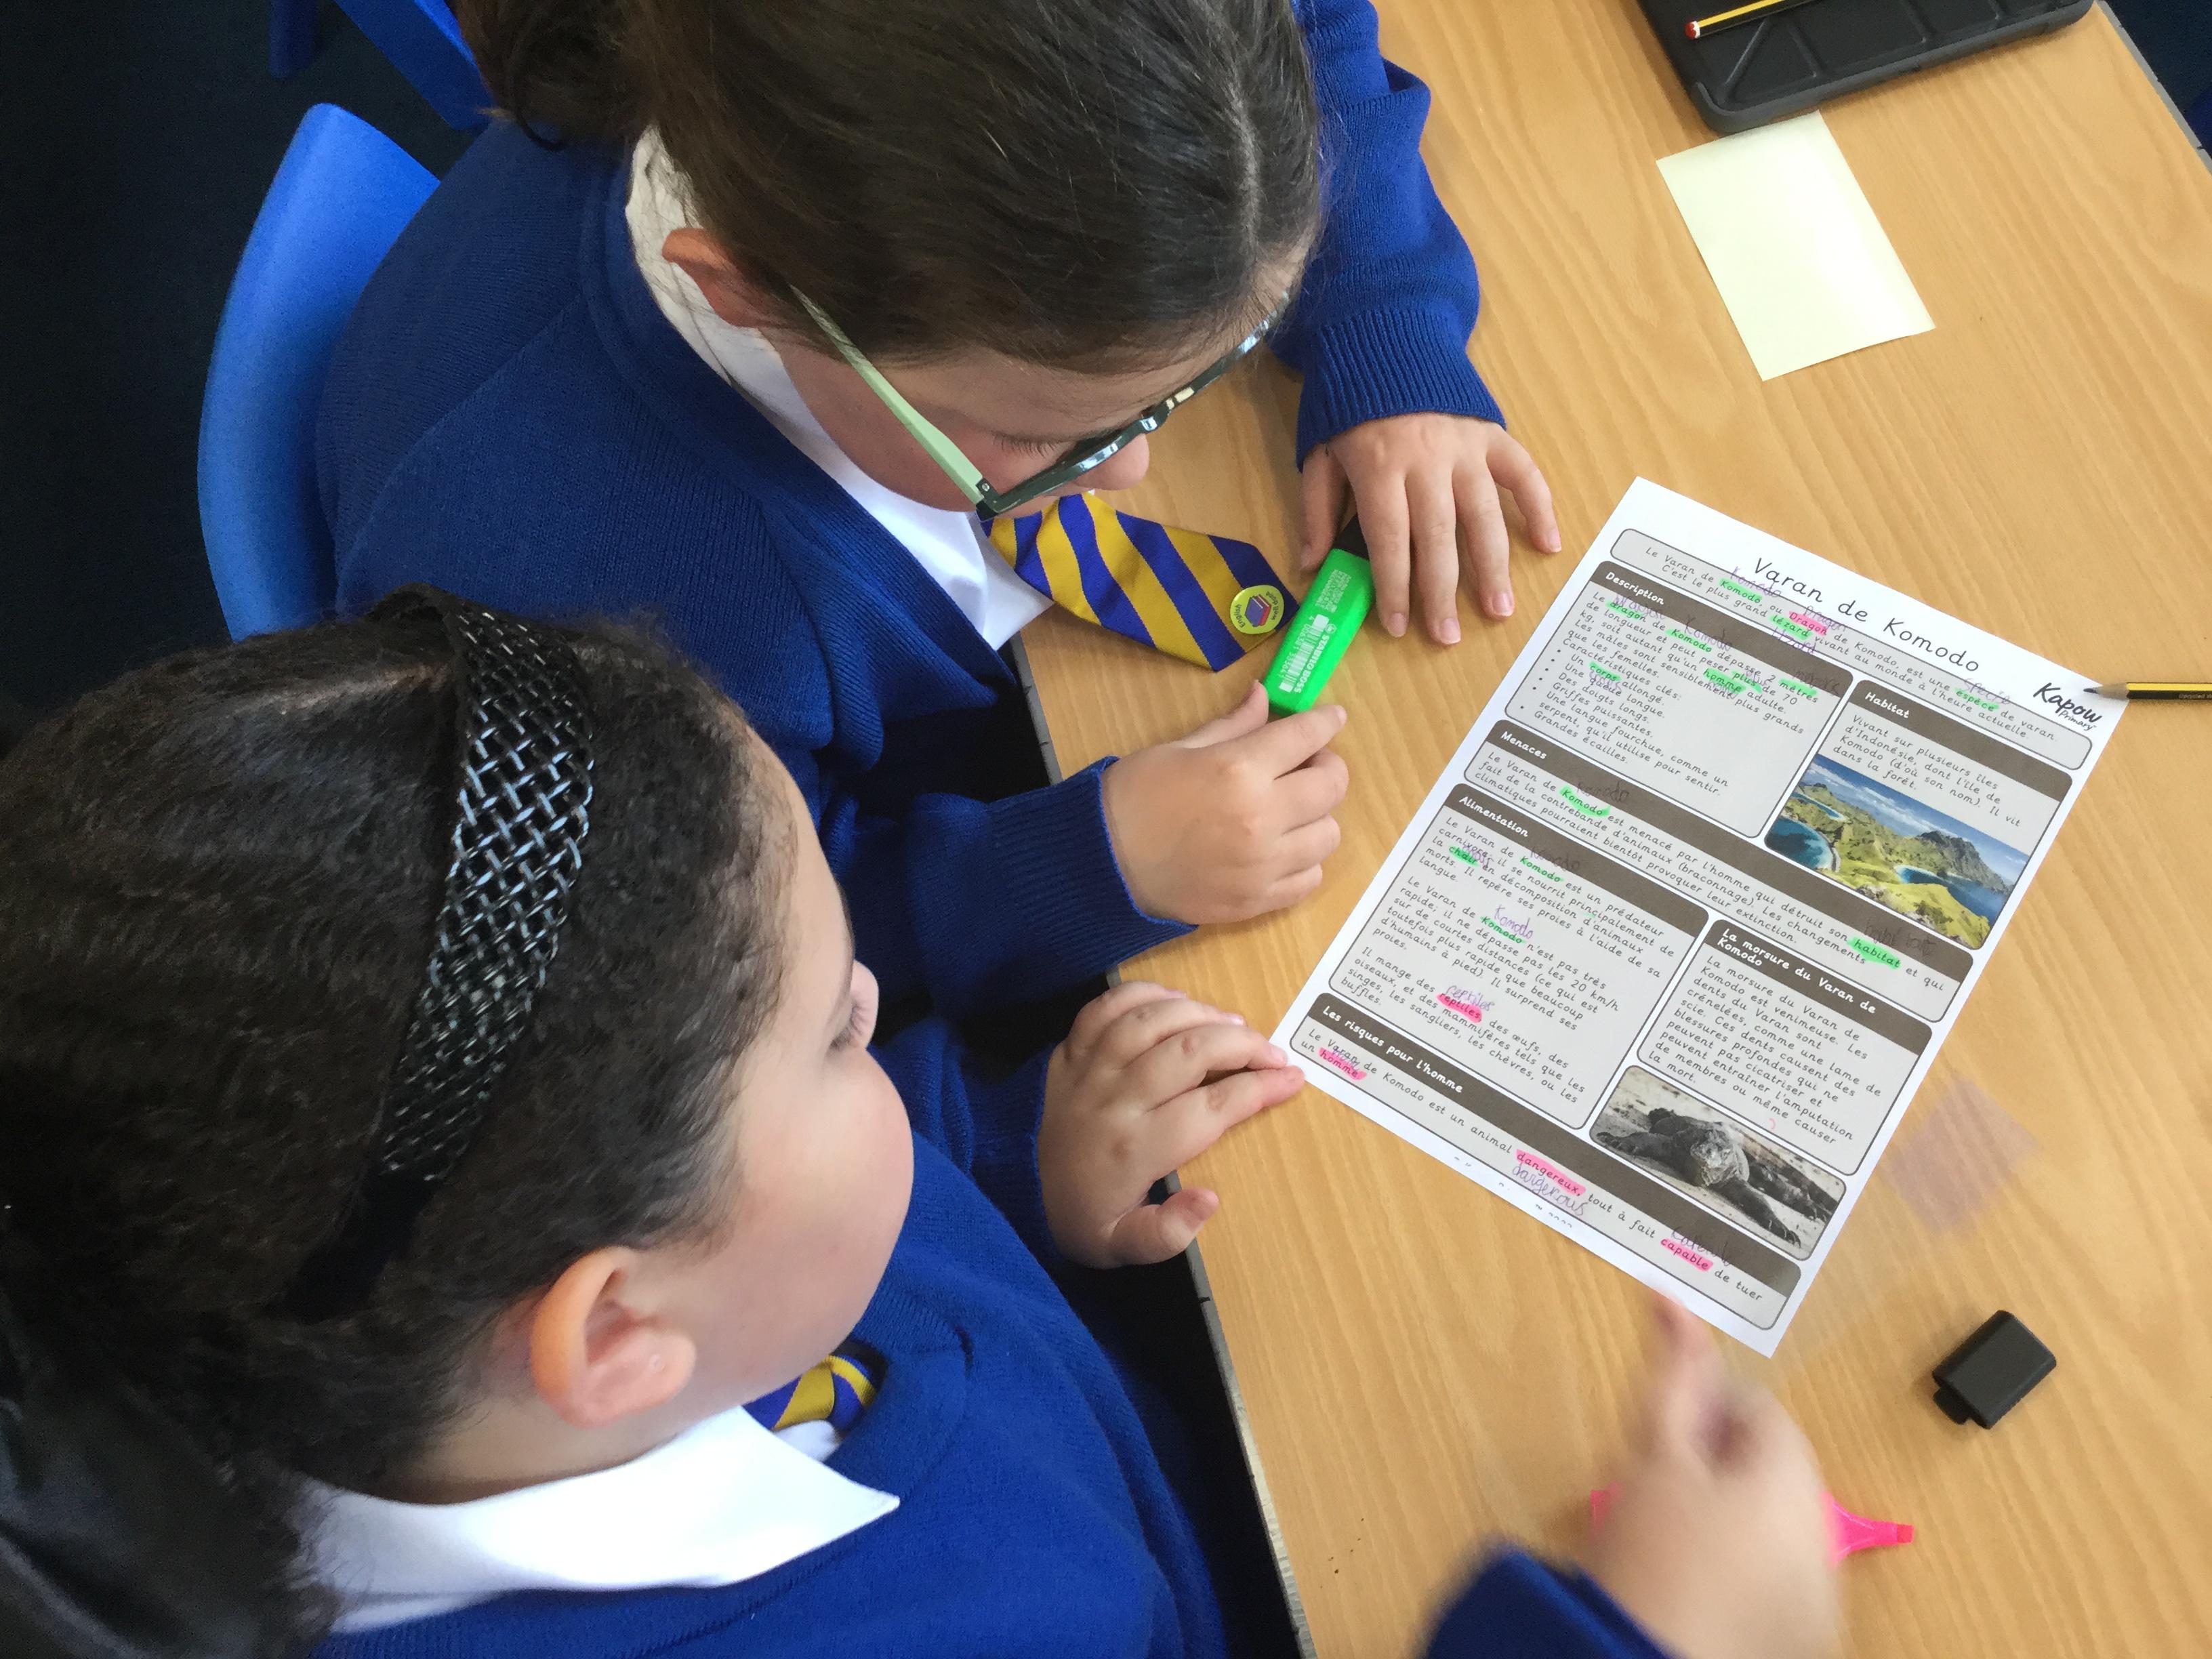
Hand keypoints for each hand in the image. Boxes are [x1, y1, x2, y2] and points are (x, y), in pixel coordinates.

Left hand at [1038, 982, 1302, 1266]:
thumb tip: (1210, 1199)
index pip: (1212, 1108)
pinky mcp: (1068, 1052)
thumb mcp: (1121, 1247)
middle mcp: (1114, 1101)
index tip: (1292, 1081)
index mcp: (1134, 1150)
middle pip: (1189, 1052)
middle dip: (1243, 1045)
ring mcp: (1088, 1070)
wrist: (1010, 1195)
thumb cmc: (1079, 1220)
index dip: (1259, 1090)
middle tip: (1274, 1053)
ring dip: (1201, 1014)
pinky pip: (1106, 1008)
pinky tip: (1176, 1003)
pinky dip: (1145, 995)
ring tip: (1235, 1026)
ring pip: (1152, 1022)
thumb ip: (1166, 1234)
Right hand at [1101, 683, 1347, 924]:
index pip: (1306, 736)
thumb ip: (1232, 726)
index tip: (1331, 718)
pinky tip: (1282, 849)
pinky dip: (1304, 860)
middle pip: (1331, 787)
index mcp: (1239, 770)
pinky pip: (1309, 879)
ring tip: (1292, 811)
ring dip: (1317, 817)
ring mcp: (1263, 865)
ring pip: (1328, 836)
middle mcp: (1261, 817)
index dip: (1325, 722)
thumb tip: (1264, 697)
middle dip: (1327, 768)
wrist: (1103, 864)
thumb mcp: (1180, 748)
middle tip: (1307, 765)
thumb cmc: (1135, 796)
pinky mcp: (1257, 901)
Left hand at [1301, 412, 1558, 642]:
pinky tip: (1547, 544)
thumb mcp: (1319, 454)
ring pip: (1483, 515)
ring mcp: (1464, 447)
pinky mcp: (1492, 434)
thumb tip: (1310, 563)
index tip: (1398, 625)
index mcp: (1380, 468)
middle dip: (1442, 591)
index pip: (1389, 539)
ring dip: (1493, 565)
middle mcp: (1426, 461)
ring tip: (1499, 609)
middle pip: (1437, 537)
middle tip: (1448, 635)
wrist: (1386, 338)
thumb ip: (1316, 508)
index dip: (1394, 585)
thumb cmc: (1348, 406)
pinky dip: (1540, 507)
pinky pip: (1522, 473)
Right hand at [1585, 1299, 1839, 1658]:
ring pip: (1777, 1525)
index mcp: (1793, 1483)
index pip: (1760, 1409)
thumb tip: (1675, 1303)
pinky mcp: (1803, 1639)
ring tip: (1674, 1537)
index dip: (1704, 1412)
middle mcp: (1824, 1538)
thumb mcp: (1653, 1455)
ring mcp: (1822, 1598)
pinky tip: (1696, 1582)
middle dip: (1720, 1463)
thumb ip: (1674, 1374)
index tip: (1663, 1439)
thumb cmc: (1645, 1554)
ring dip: (1734, 1514)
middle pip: (1772, 1468)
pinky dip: (1745, 1568)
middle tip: (1660, 1487)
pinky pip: (1780, 1578)